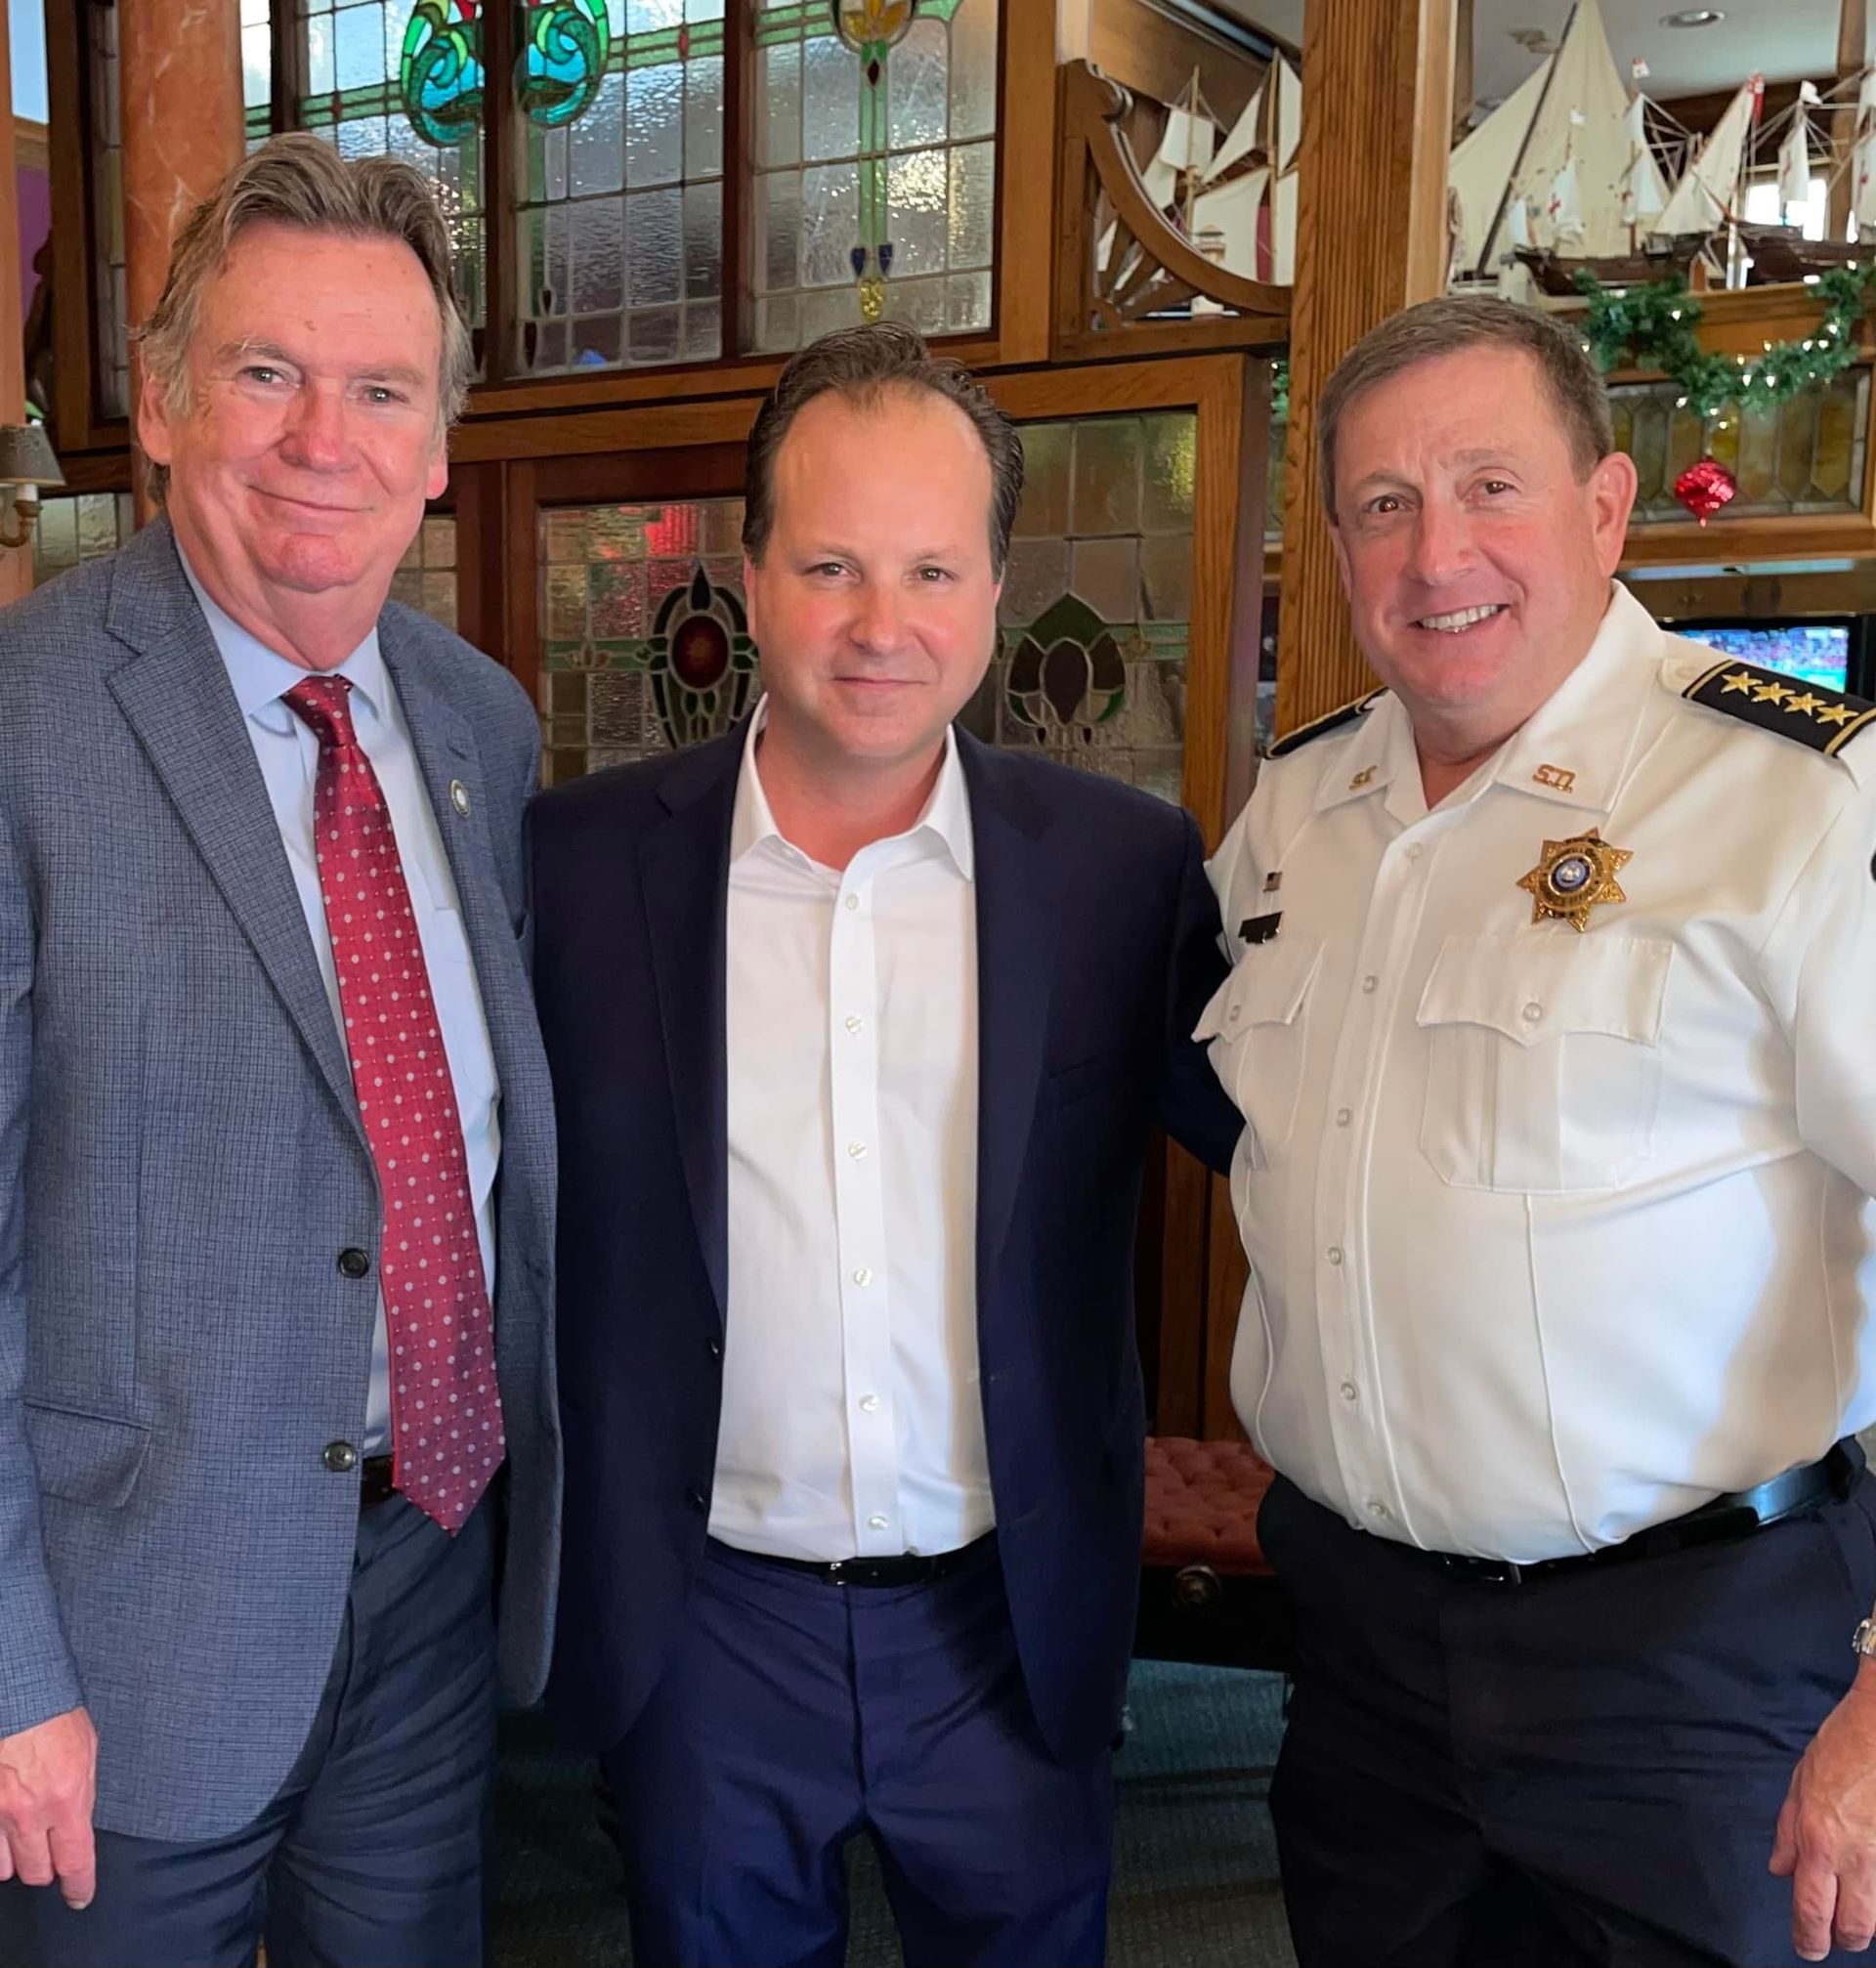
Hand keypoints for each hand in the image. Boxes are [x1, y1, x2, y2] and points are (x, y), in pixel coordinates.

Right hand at [0, 1706, 97, 1909]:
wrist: (17, 1695)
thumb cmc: (54, 1716)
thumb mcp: (86, 1752)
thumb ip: (82, 1793)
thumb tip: (78, 1824)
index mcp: (67, 1798)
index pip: (75, 1860)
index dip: (79, 1885)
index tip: (80, 1896)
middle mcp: (29, 1813)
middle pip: (37, 1872)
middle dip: (46, 1867)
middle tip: (49, 1850)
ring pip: (4, 1868)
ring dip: (16, 1858)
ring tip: (24, 1836)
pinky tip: (4, 1830)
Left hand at [1774, 1666, 1875, 1958]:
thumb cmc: (1841, 1747)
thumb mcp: (1800, 1782)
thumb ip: (1788, 1831)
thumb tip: (1780, 1869)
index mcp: (1818, 1840)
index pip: (1811, 1908)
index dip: (1808, 1938)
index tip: (1807, 1949)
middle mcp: (1854, 1858)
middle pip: (1853, 1927)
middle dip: (1841, 1939)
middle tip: (1832, 1937)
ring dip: (1863, 1923)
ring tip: (1850, 1915)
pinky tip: (1869, 1884)